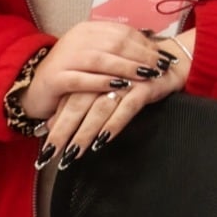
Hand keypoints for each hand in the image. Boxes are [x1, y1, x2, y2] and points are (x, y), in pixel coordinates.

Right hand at [19, 22, 174, 121]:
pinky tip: (121, 87)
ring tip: (147, 76)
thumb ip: (118, 50)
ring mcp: (64, 58)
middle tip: (161, 68)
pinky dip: (103, 82)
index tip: (165, 57)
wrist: (34, 88)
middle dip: (142, 56)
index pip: (123, 32)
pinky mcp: (55, 78)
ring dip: (127, 67)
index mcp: (88, 30)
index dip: (146, 44)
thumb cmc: (73, 73)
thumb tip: (154, 48)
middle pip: (116, 43)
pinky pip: (82, 79)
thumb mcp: (96, 56)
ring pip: (101, 59)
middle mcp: (76, 40)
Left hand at [38, 32, 191, 169]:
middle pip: (78, 104)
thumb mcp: (102, 87)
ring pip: (100, 108)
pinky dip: (114, 124)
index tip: (45, 146)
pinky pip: (127, 107)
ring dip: (85, 132)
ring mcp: (126, 80)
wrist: (171, 63)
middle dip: (64, 131)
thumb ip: (77, 102)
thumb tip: (50, 125)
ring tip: (74, 153)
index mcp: (93, 72)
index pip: (67, 99)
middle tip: (51, 154)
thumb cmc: (133, 77)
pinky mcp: (145, 86)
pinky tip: (103, 140)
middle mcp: (106, 76)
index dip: (55, 123)